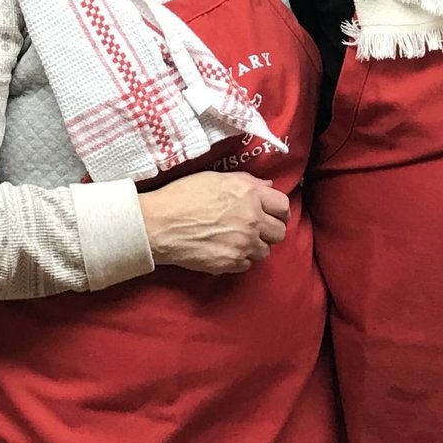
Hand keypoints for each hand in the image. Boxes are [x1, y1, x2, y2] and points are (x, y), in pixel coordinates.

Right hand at [138, 171, 288, 274]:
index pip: (283, 206)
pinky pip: (248, 265)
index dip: (279, 210)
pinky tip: (226, 250)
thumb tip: (268, 186)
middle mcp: (252, 220)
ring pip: (265, 251)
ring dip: (255, 246)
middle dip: (270, 230)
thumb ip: (247, 181)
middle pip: (279, 232)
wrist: (159, 224)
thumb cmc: (182, 195)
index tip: (271, 214)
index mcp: (250, 194)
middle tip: (256, 228)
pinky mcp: (231, 263)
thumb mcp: (216, 178)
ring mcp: (243, 244)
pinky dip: (240, 259)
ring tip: (237, 240)